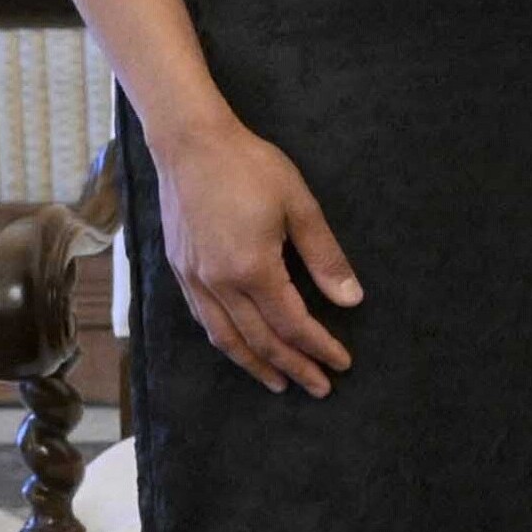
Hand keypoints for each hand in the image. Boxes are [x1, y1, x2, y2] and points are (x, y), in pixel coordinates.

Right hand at [156, 112, 361, 395]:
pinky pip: (204, 320)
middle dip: (292, 367)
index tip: (341, 364)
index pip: (292, 325)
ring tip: (279, 382)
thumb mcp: (300, 206)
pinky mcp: (180, 271)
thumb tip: (351, 300)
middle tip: (319, 387)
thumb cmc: (250, 167)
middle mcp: (218, 284)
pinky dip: (226, 342)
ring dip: (255, 365)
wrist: (190, 144)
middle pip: (260, 341)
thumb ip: (325, 257)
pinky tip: (239, 347)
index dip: (318, 348)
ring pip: (226, 338)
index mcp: (252, 270)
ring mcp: (194, 280)